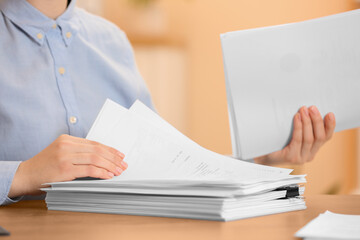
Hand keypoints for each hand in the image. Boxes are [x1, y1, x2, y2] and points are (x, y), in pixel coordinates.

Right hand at [8, 134, 126, 197]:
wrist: (25, 176)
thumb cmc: (45, 167)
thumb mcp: (61, 153)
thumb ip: (78, 152)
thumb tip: (102, 158)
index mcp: (67, 139)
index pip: (95, 143)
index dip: (110, 150)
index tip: (120, 156)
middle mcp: (67, 145)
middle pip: (97, 150)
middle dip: (113, 158)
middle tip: (123, 164)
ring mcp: (65, 156)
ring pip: (95, 158)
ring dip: (110, 166)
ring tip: (118, 171)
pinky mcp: (65, 169)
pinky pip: (89, 170)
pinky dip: (101, 172)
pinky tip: (108, 176)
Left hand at [254, 106, 335, 164]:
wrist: (261, 154)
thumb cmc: (277, 141)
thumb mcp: (292, 134)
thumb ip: (302, 127)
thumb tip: (307, 108)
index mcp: (313, 149)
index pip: (326, 137)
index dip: (330, 125)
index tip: (329, 113)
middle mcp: (309, 155)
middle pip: (319, 137)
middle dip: (317, 121)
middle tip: (312, 108)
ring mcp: (300, 158)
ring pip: (309, 138)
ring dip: (307, 122)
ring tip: (303, 110)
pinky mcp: (291, 158)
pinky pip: (297, 140)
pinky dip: (298, 127)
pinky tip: (297, 117)